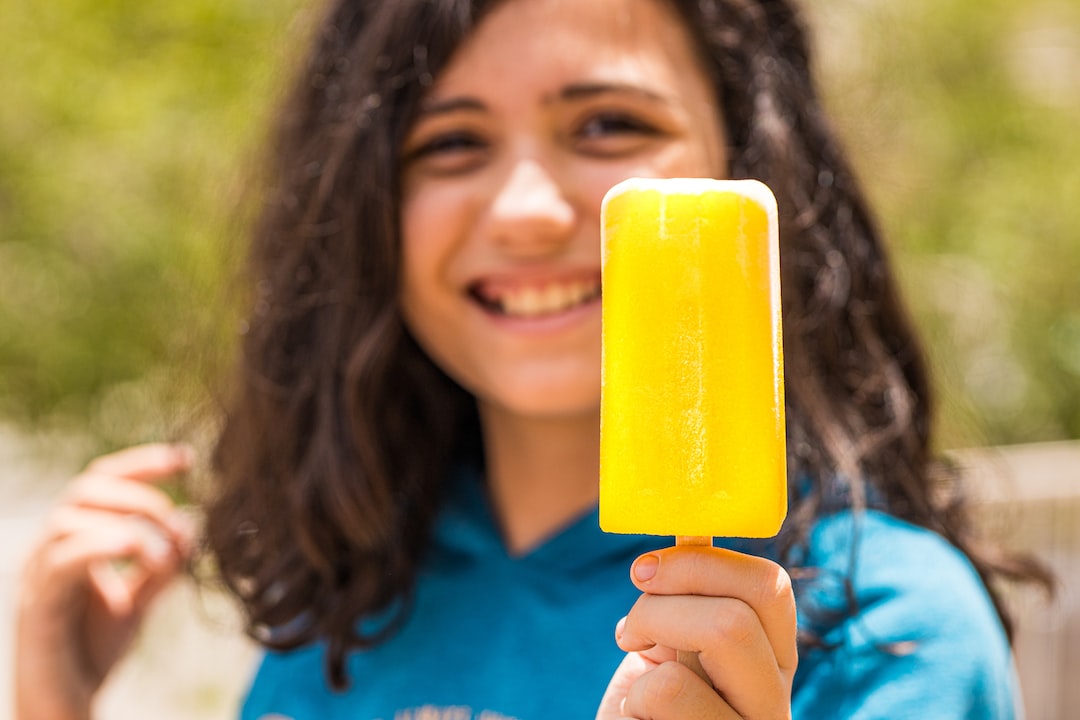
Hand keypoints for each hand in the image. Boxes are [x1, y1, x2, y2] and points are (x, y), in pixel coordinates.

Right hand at [15, 444, 196, 719]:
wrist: (63, 706)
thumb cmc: (93, 649)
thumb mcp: (139, 599)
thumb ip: (162, 564)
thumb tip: (192, 523)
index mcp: (75, 540)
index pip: (102, 481)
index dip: (142, 463)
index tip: (186, 459)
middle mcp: (51, 550)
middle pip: (85, 487)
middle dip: (140, 494)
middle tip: (175, 523)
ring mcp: (39, 576)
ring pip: (68, 516)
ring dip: (126, 523)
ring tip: (162, 554)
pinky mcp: (37, 608)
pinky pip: (60, 561)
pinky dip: (101, 545)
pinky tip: (137, 553)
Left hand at [596, 546, 796, 718]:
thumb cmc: (645, 707)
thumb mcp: (670, 644)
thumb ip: (687, 597)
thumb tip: (692, 526)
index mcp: (770, 661)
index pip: (771, 586)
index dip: (706, 561)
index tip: (647, 569)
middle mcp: (776, 696)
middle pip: (749, 600)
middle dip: (672, 592)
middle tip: (631, 623)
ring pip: (722, 631)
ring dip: (650, 636)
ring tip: (636, 680)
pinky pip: (670, 691)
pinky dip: (635, 697)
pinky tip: (639, 719)